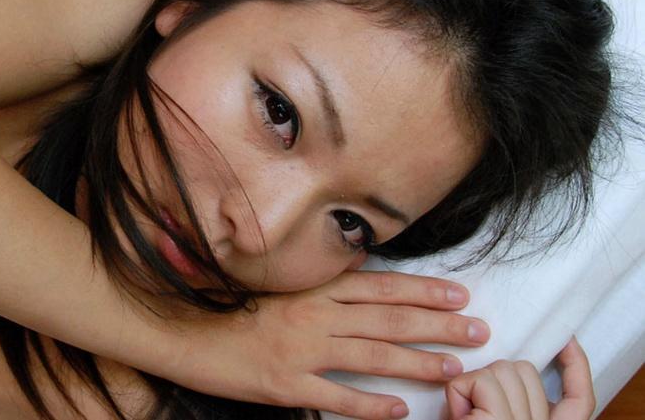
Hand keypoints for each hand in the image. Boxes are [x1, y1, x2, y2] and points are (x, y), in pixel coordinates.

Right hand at [164, 271, 489, 419]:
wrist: (188, 332)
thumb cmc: (233, 306)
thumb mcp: (280, 283)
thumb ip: (322, 279)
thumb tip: (362, 263)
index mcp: (314, 290)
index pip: (381, 288)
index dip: (424, 292)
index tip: (460, 295)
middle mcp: (314, 316)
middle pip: (387, 320)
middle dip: (437, 326)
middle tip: (479, 331)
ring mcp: (302, 352)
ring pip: (371, 357)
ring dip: (417, 363)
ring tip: (454, 369)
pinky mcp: (286, 385)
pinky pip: (336, 397)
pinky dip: (370, 405)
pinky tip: (399, 410)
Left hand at [445, 337, 595, 419]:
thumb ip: (511, 404)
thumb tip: (506, 369)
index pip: (580, 399)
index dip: (576, 366)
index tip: (566, 342)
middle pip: (525, 372)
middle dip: (493, 377)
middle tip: (474, 409)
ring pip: (501, 370)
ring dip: (474, 385)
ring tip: (464, 417)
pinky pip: (478, 381)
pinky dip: (458, 392)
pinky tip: (457, 416)